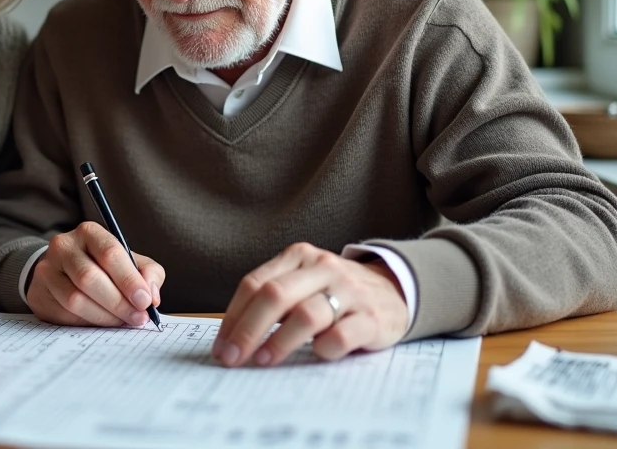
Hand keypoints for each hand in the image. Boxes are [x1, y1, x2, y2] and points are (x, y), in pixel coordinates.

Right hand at [27, 221, 164, 327]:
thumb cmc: (103, 266)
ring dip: (104, 316)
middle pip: (89, 277)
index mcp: (89, 233)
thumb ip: (148, 273)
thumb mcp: (129, 262)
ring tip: (122, 322)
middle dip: (118, 302)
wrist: (62, 271)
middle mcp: (63, 246)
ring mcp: (47, 269)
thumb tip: (152, 296)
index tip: (145, 302)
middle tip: (137, 318)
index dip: (129, 280)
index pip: (110, 253)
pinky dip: (87, 322)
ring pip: (75, 299)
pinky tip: (101, 322)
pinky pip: (64, 313)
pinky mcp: (39, 293)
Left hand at [212, 242, 408, 366]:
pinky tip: (316, 355)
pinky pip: (341, 335)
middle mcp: (323, 267)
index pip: (254, 283)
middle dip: (247, 329)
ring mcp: (349, 291)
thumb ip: (273, 301)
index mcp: (298, 256)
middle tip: (232, 358)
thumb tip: (231, 337)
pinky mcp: (372, 317)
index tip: (221, 346)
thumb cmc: (334, 294)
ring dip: (279, 342)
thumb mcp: (303, 283)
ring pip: (306, 315)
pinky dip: (323, 349)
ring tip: (262, 361)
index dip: (233, 316)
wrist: (394, 292)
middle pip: (275, 296)